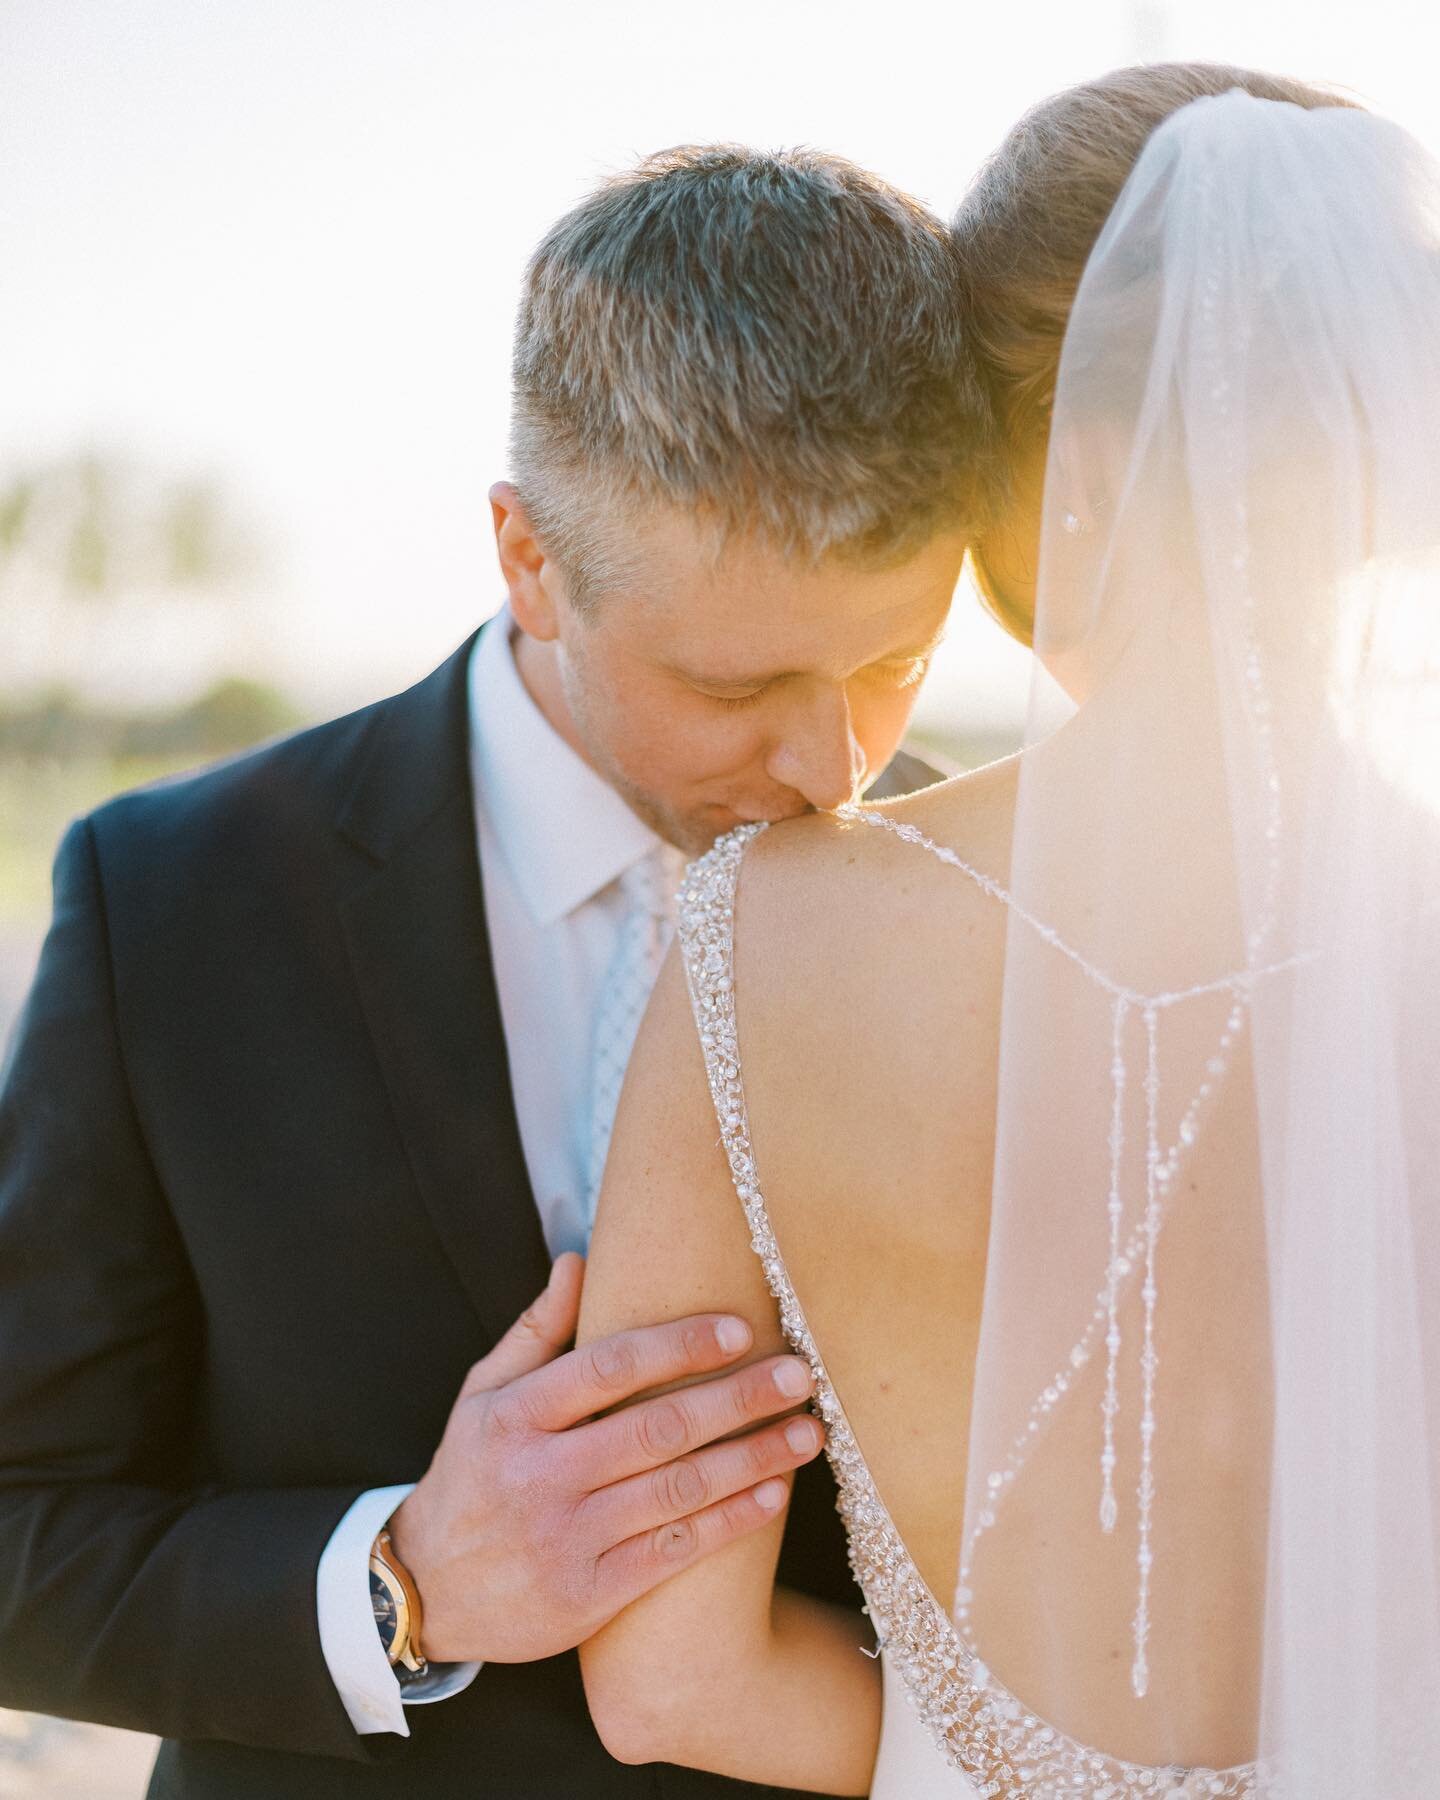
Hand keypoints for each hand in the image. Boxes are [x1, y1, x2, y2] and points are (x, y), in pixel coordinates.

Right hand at [389, 1252, 821, 1663]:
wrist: (426, 1594)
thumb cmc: (470, 1475)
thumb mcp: (482, 1396)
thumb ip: (536, 1330)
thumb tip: (578, 1258)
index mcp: (515, 1417)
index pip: (608, 1367)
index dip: (678, 1345)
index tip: (739, 1328)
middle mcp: (540, 1476)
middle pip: (657, 1428)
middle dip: (738, 1399)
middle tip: (799, 1375)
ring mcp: (565, 1540)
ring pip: (677, 1491)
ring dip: (752, 1459)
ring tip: (807, 1433)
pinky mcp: (588, 1597)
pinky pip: (673, 1553)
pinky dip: (728, 1522)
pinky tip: (773, 1495)